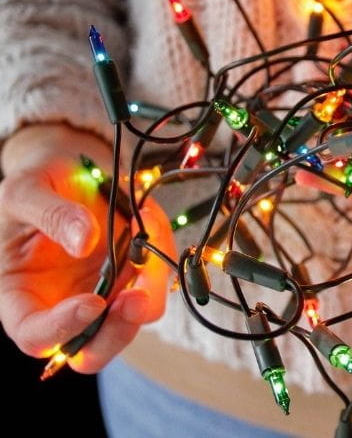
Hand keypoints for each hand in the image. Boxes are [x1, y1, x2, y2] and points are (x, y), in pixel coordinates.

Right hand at [0, 123, 172, 373]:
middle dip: (118, 332)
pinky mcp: (136, 275)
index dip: (63, 330)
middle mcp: (66, 305)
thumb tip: (83, 241)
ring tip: (145, 228)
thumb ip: (51, 215)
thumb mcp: (27, 190)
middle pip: (93, 351)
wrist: (74, 168)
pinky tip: (149, 219)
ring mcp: (106, 293)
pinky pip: (157, 279)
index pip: (36, 337)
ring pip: (137, 318)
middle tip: (137, 298)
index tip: (92, 302)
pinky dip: (161, 255)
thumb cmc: (39, 183)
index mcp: (22, 298)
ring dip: (150, 285)